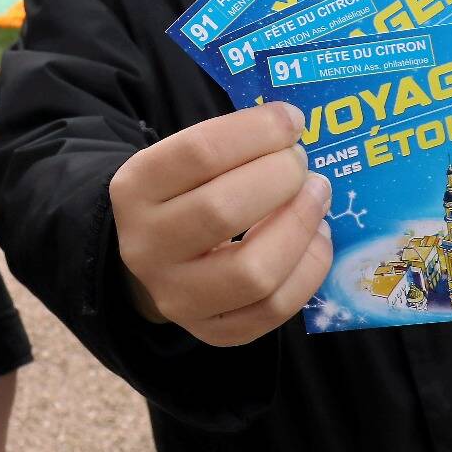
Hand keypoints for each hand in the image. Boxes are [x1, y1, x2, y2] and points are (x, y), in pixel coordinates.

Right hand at [109, 102, 332, 346]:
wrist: (155, 261)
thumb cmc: (183, 197)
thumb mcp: (181, 164)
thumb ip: (228, 146)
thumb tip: (291, 127)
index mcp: (134, 189)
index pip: (199, 152)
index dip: (256, 132)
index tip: (291, 121)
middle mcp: (146, 246)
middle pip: (222, 210)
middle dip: (280, 178)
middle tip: (302, 164)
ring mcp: (176, 296)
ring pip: (252, 272)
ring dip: (299, 227)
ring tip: (317, 198)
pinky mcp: (211, 330)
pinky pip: (272, 310)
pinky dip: (308, 271)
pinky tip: (317, 239)